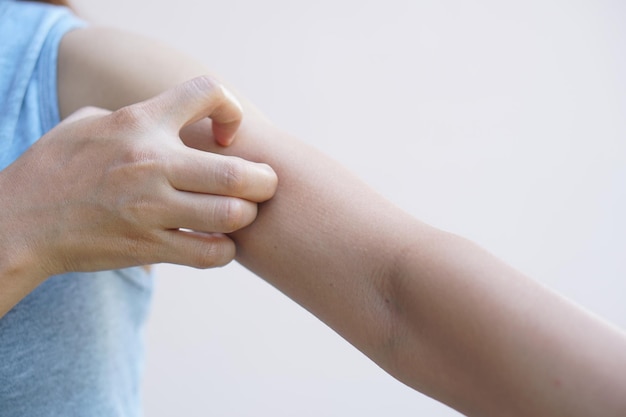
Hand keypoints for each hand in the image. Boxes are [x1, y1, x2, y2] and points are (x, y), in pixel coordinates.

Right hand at [0, 76, 276, 280]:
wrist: (21, 221)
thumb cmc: (57, 166)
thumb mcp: (90, 122)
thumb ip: (138, 116)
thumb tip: (173, 119)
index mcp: (140, 122)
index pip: (206, 93)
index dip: (231, 109)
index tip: (228, 136)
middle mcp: (151, 163)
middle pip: (237, 172)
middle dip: (264, 180)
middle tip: (263, 184)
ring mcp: (150, 208)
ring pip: (230, 216)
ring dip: (247, 216)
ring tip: (241, 214)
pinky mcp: (147, 246)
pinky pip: (208, 254)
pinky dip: (225, 250)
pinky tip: (220, 244)